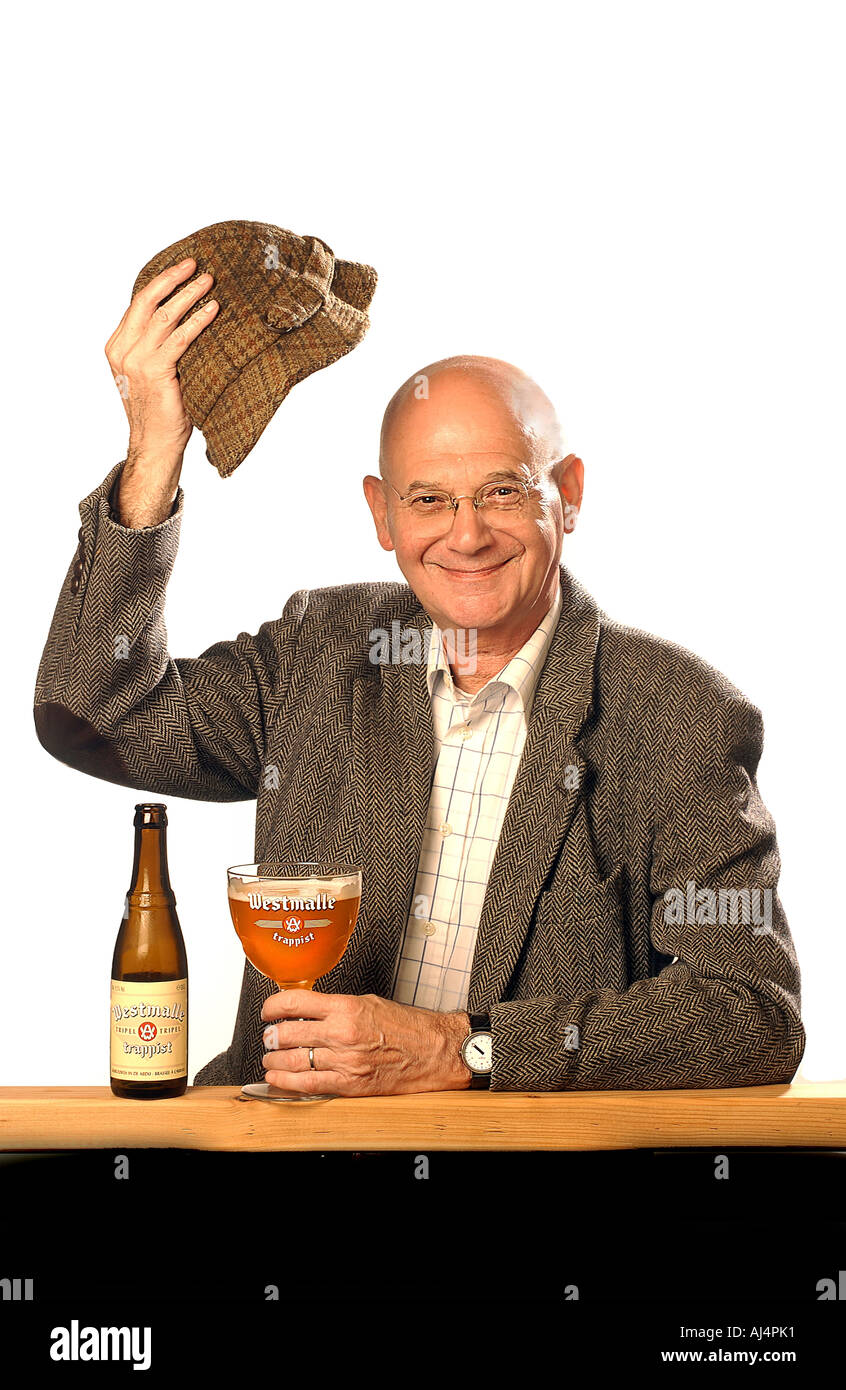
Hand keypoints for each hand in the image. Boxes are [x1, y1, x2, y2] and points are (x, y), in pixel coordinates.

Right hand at [105, 255, 217, 462]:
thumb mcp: (152, 370)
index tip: (182, 267)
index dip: (160, 281)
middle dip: (172, 278)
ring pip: (164, 316)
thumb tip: (183, 316)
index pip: (138, 303)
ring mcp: (136, 361)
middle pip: (146, 301)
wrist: (155, 444)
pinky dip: (197, 322)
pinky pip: (179, 339)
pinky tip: (213, 310)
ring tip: (209, 281)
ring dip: (189, 295)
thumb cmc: (161, 409)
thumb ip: (157, 344)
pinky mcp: (154, 372)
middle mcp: (122, 350)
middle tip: (196, 263)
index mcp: (117, 346)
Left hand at [260, 992, 472, 1095]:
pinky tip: (279, 1079)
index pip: (294, 1003)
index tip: (268, 1011)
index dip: (272, 1007)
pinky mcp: (350, 1085)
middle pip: (287, 1033)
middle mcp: (342, 1034)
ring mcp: (344, 1061)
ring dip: (274, 1061)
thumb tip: (309, 1011)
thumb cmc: (409, 1027)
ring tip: (271, 1059)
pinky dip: (287, 1083)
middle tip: (269, 1037)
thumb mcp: (369, 1003)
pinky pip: (308, 1085)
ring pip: (293, 1061)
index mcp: (346, 1008)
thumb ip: (336, 1008)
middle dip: (271, 1037)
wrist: (436, 1051)